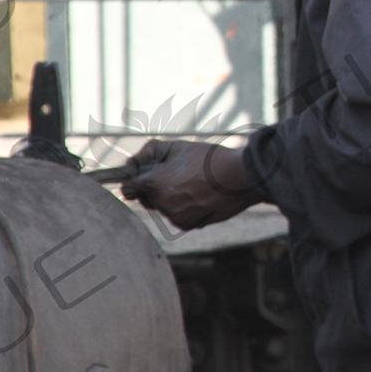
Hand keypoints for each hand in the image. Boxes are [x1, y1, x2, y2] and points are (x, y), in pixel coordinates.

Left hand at [121, 139, 260, 230]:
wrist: (241, 177)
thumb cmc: (209, 159)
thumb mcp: (177, 146)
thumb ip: (147, 153)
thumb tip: (128, 164)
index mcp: (154, 184)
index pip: (129, 186)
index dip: (135, 178)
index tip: (143, 174)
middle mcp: (162, 205)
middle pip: (147, 197)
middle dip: (156, 187)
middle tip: (179, 173)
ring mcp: (175, 217)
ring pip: (164, 207)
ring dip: (172, 197)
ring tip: (195, 182)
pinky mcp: (189, 225)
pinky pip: (178, 215)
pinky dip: (185, 207)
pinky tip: (202, 194)